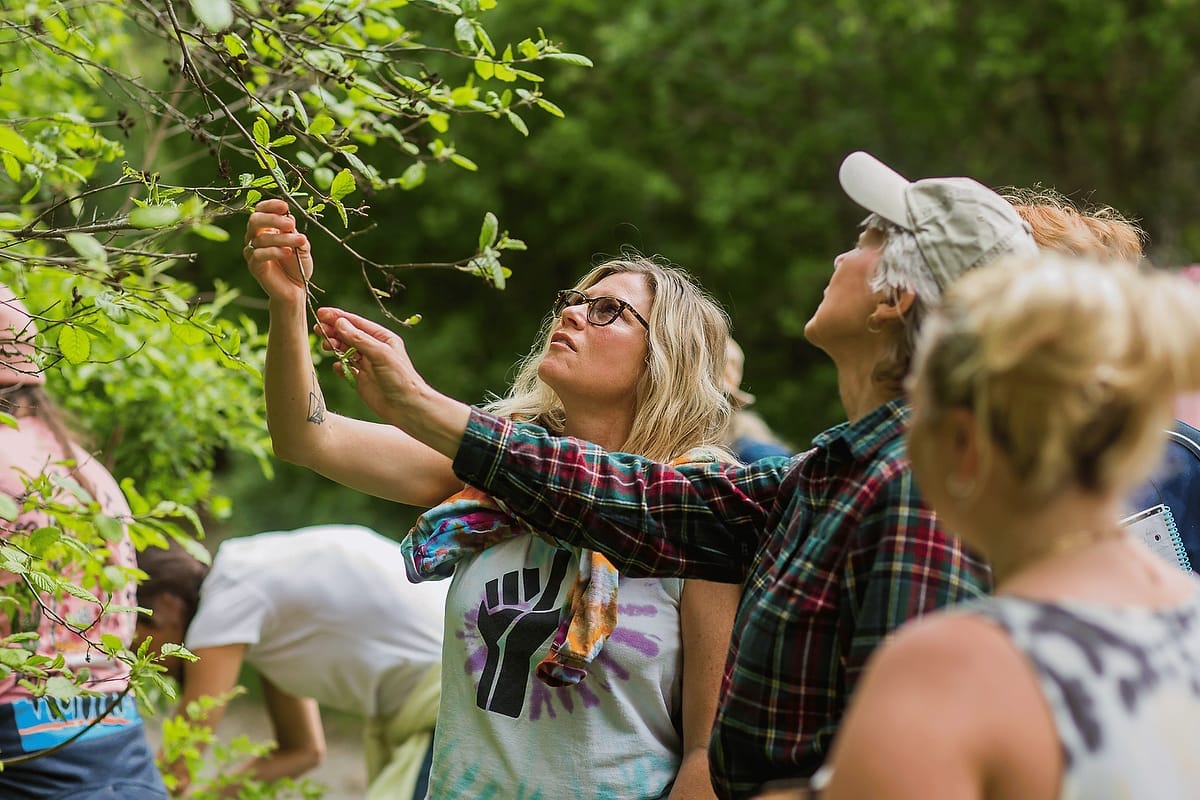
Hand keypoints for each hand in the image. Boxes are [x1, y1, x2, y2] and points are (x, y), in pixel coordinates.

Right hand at [244, 198, 312, 303]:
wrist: (296, 290)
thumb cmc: (298, 266)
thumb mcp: (302, 246)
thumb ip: (294, 232)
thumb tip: (289, 218)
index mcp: (266, 229)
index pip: (260, 210)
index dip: (270, 205)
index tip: (285, 206)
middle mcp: (255, 238)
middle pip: (255, 220)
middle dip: (273, 219)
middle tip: (291, 224)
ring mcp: (252, 252)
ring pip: (261, 238)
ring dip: (283, 238)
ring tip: (299, 241)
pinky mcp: (254, 266)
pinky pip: (258, 254)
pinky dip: (275, 251)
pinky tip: (288, 252)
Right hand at [313, 306, 428, 424]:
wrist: (406, 407)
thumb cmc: (400, 377)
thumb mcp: (380, 353)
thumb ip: (359, 339)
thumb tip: (340, 323)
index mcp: (382, 338)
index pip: (357, 324)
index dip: (339, 317)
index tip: (321, 313)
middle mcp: (374, 349)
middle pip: (348, 336)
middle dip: (333, 331)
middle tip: (318, 329)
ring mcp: (366, 364)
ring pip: (345, 351)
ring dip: (334, 347)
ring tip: (326, 345)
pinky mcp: (361, 380)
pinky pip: (345, 369)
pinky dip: (339, 366)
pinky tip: (336, 366)